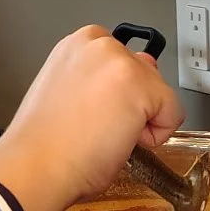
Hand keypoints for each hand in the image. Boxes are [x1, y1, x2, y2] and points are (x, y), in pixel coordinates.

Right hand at [0, 25, 184, 210]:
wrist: (36, 166)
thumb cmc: (44, 143)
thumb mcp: (67, 93)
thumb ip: (99, 80)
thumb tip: (133, 79)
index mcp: (77, 45)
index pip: (121, 59)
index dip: (116, 91)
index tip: (99, 109)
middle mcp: (99, 44)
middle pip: (144, 73)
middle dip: (132, 103)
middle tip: (98, 127)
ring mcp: (121, 62)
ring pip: (159, 93)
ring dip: (142, 119)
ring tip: (104, 134)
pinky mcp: (140, 85)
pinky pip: (172, 114)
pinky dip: (156, 135)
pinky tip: (119, 141)